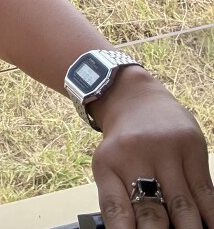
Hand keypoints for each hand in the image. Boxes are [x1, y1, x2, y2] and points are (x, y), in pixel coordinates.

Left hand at [89, 69, 213, 227]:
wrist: (133, 96)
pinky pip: (205, 192)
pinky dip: (211, 216)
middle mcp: (135, 156)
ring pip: (183, 207)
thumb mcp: (108, 165)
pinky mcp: (191, 146)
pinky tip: (210, 226)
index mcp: (108, 165)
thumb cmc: (122, 141)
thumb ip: (119, 201)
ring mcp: (165, 150)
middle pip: (152, 214)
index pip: (116, 211)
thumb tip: (132, 228)